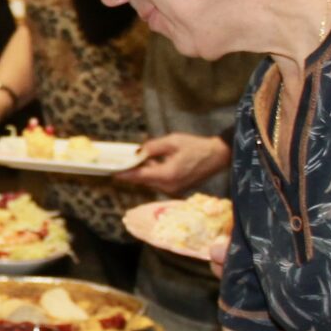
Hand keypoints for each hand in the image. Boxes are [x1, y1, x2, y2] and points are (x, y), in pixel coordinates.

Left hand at [116, 131, 231, 193]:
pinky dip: (153, 174)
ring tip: (135, 161)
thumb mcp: (172, 141)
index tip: (113, 173)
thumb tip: (138, 152)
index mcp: (167, 174)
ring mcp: (173, 189)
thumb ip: (153, 147)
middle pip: (144, 180)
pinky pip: (159, 182)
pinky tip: (150, 163)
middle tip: (120, 163)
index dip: (125, 174)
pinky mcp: (177, 188)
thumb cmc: (197, 147)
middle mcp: (169, 186)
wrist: (218, 156)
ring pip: (151, 181)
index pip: (140, 176)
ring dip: (143, 172)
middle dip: (132, 172)